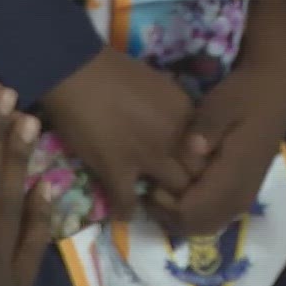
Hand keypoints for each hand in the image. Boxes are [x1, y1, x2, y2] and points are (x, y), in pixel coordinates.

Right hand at [41, 47, 196, 219]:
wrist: (77, 71)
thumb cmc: (114, 70)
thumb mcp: (160, 86)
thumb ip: (174, 110)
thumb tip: (175, 126)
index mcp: (187, 116)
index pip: (208, 152)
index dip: (201, 164)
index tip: (190, 168)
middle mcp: (175, 140)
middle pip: (197, 176)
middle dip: (191, 188)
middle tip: (178, 194)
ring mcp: (147, 157)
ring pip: (172, 194)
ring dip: (165, 202)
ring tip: (156, 205)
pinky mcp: (116, 169)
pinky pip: (127, 201)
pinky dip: (127, 211)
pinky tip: (125, 214)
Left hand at [149, 58, 285, 236]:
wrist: (277, 91)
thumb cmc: (245, 95)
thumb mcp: (222, 104)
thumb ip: (207, 128)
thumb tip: (193, 148)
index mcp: (235, 175)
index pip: (194, 212)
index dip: (167, 207)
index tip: (150, 186)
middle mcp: (241, 193)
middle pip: (198, 226)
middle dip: (169, 216)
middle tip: (150, 191)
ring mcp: (244, 194)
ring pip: (207, 224)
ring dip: (180, 216)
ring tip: (160, 191)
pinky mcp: (243, 190)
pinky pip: (215, 215)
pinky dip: (193, 211)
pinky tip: (178, 189)